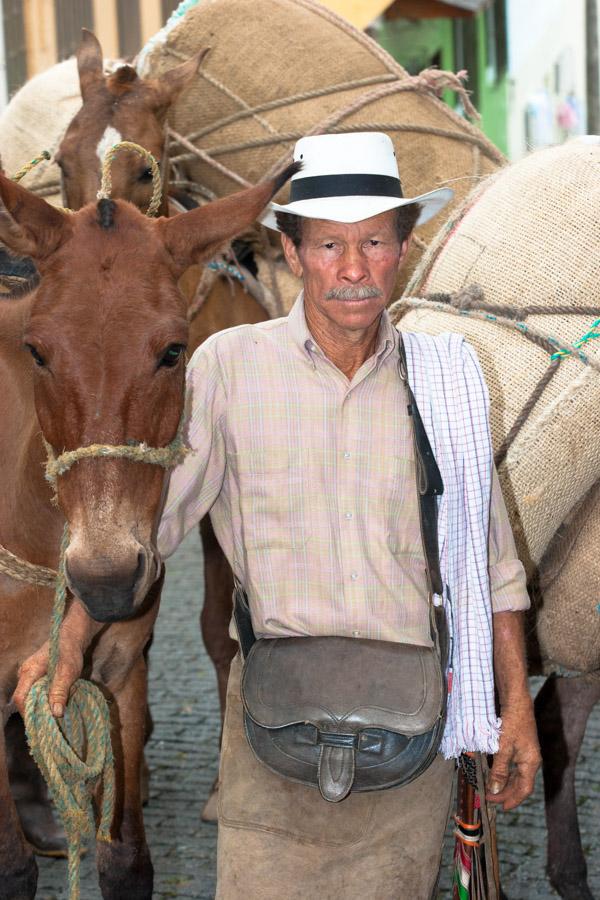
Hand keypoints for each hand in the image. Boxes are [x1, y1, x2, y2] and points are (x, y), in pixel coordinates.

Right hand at [12, 601, 100, 717]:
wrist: (72, 636)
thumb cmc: (69, 651)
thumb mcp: (68, 672)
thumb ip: (60, 692)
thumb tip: (56, 713)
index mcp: (29, 672)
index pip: (21, 698)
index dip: (29, 713)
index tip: (43, 723)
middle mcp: (25, 673)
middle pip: (25, 699)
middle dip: (38, 711)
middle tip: (52, 720)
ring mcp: (29, 674)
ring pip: (31, 696)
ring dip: (43, 704)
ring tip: (56, 711)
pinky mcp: (36, 675)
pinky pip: (36, 691)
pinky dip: (45, 698)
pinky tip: (56, 701)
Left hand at [486, 698, 540, 810]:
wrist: (516, 699)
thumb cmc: (512, 722)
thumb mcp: (504, 747)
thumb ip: (499, 770)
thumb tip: (495, 789)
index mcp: (531, 762)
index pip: (524, 789)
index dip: (511, 800)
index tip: (498, 806)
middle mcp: (530, 759)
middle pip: (520, 783)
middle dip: (506, 793)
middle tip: (490, 798)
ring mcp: (525, 751)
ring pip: (515, 774)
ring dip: (503, 782)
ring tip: (490, 788)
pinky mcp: (518, 743)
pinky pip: (511, 763)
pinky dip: (502, 770)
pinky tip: (492, 770)